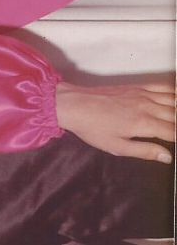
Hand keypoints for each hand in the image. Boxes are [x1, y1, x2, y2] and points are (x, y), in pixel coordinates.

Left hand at [55, 81, 174, 162]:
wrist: (77, 106)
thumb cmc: (93, 128)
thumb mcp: (116, 147)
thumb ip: (144, 151)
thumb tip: (167, 157)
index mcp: (143, 124)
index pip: (173, 132)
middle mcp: (148, 107)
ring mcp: (145, 94)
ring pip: (175, 100)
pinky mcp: (140, 87)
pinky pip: (165, 87)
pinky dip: (176, 93)